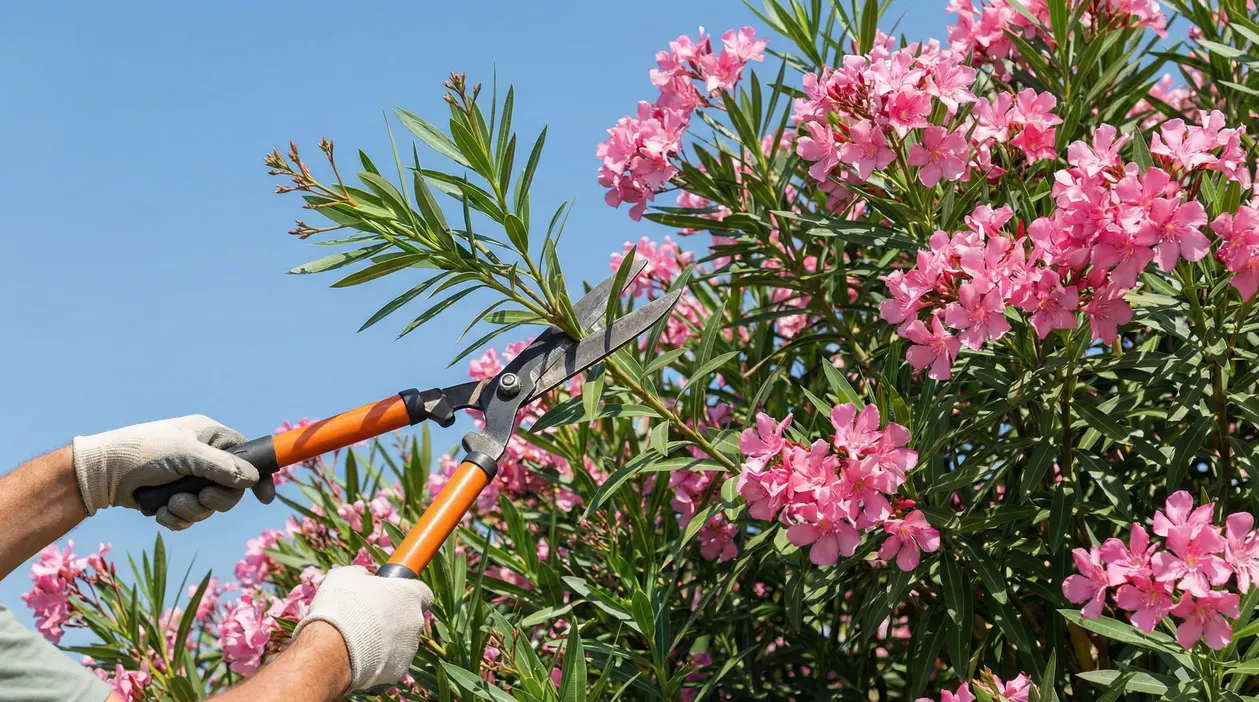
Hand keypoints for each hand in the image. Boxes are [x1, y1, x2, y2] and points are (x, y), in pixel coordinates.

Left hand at [72, 415, 273, 529]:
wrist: (99, 474)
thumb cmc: (142, 452)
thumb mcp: (185, 454)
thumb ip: (221, 466)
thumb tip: (252, 478)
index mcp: (210, 438)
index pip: (247, 456)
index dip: (259, 476)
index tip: (265, 498)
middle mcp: (203, 458)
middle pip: (231, 489)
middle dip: (214, 500)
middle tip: (198, 499)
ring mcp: (189, 480)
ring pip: (209, 507)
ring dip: (189, 511)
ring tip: (168, 504)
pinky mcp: (174, 499)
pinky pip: (190, 518)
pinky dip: (175, 519)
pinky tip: (159, 512)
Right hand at [292, 565, 432, 692]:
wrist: (332, 648)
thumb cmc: (341, 606)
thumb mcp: (346, 576)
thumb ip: (362, 575)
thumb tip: (364, 578)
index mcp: (410, 595)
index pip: (422, 592)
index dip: (405, 593)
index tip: (390, 595)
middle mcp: (416, 622)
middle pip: (410, 618)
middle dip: (393, 619)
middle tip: (367, 619)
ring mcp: (410, 648)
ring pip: (401, 643)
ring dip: (385, 641)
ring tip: (357, 641)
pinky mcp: (398, 671)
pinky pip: (390, 663)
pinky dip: (378, 662)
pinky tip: (358, 658)